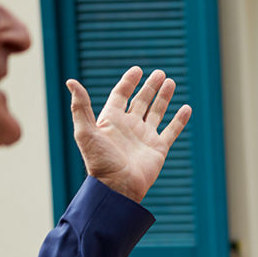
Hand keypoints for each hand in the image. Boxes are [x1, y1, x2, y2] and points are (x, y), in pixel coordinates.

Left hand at [68, 66, 191, 202]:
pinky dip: (180, 120)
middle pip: (141, 101)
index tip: (137, 70)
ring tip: (170, 83)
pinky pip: (171, 131)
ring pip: (157, 112)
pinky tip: (186, 108)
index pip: (121, 95)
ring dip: (164, 97)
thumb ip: (81, 107)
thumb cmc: (100, 161)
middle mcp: (129, 126)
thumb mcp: (85, 132)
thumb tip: (71, 82)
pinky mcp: (158, 148)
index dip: (128, 82)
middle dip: (150, 86)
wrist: (118, 187)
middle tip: (160, 73)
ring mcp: (145, 136)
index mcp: (112, 121)